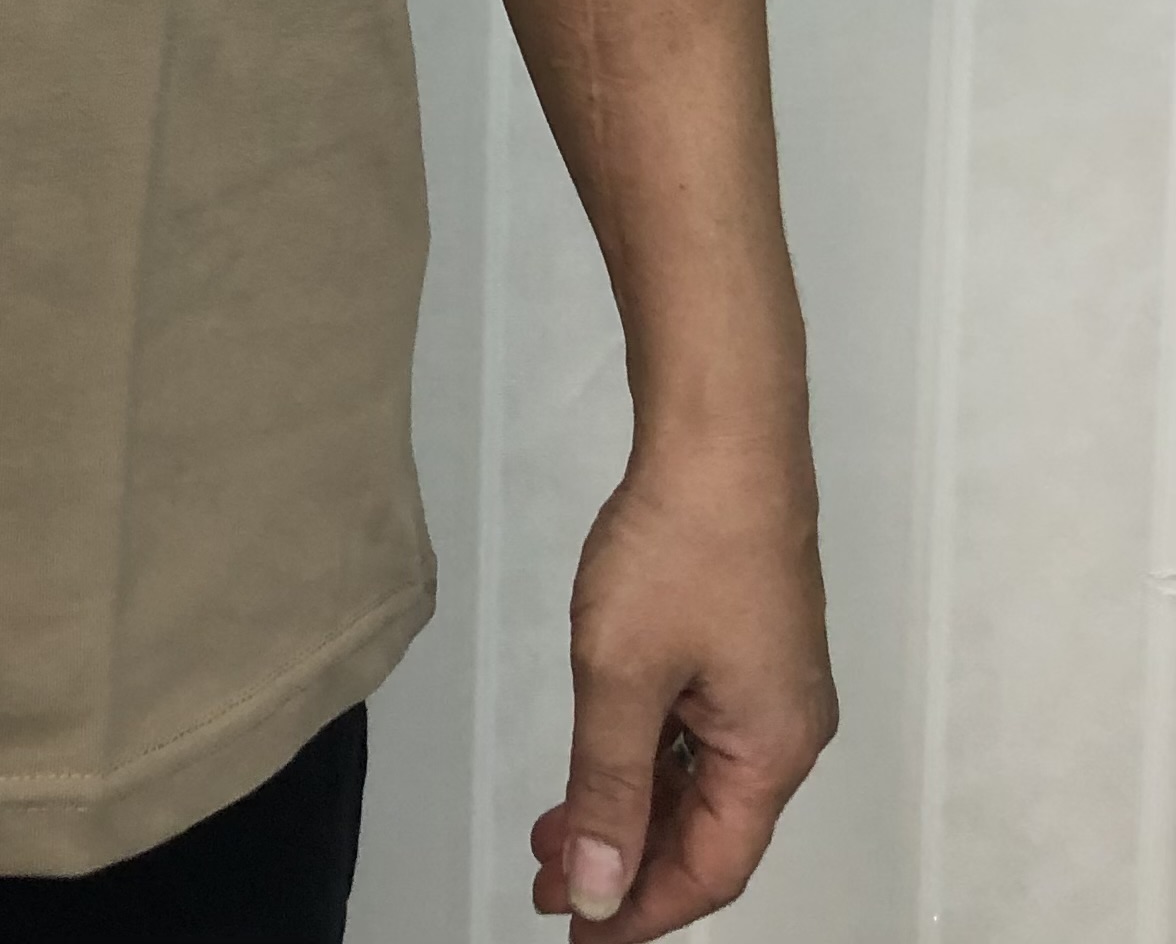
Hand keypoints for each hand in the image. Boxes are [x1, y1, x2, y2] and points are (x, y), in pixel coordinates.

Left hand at [530, 425, 838, 935]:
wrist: (719, 435)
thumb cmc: (682, 546)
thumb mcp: (622, 673)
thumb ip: (605, 786)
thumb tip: (596, 887)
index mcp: (771, 751)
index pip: (708, 868)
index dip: (641, 908)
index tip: (577, 932)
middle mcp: (781, 728)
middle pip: (705, 828)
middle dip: (625, 860)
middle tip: (548, 881)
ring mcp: (763, 681)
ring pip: (693, 775)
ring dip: (626, 804)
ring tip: (552, 827)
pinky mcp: (739, 639)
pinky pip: (692, 726)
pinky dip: (642, 751)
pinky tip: (594, 754)